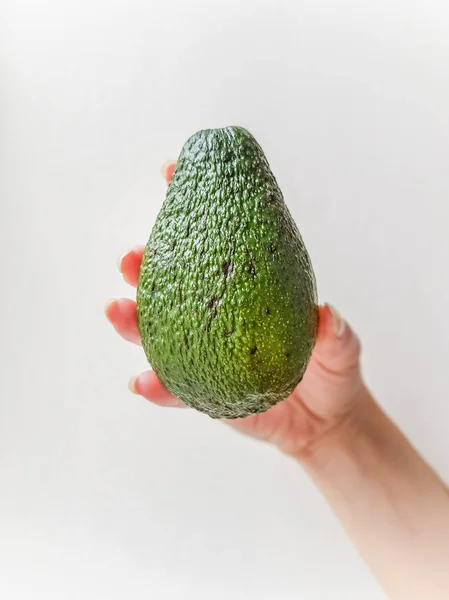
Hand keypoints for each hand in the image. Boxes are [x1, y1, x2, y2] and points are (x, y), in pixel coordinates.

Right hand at [105, 162, 365, 458]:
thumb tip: (325, 315)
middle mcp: (218, 317)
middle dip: (145, 268)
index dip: (192, 207)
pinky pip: (174, 390)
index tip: (172, 173)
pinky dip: (156, 386)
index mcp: (247, 292)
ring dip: (134, 322)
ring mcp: (206, 353)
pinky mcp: (202, 392)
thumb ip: (336, 335)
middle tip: (130, 257)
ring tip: (117, 310)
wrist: (325, 422)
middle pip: (172, 285)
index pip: (216, 244)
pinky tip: (141, 382)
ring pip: (160, 334)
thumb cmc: (332, 373)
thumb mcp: (341, 349)